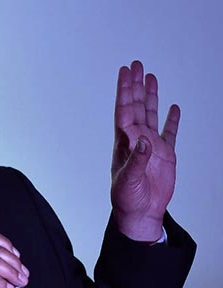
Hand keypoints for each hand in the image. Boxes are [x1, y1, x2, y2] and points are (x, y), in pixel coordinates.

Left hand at [111, 60, 179, 240]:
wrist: (140, 214)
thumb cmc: (127, 199)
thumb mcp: (128, 179)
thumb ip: (137, 159)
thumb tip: (144, 140)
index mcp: (125, 142)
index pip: (125, 110)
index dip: (125, 91)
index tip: (125, 72)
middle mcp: (137, 140)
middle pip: (136, 106)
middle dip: (136, 85)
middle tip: (136, 64)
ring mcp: (152, 146)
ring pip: (151, 114)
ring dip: (151, 96)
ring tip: (150, 77)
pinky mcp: (165, 156)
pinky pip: (170, 133)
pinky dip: (171, 120)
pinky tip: (172, 107)